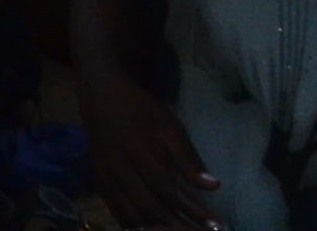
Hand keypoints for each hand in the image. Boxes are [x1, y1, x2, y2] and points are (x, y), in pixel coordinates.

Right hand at [76, 70, 218, 227]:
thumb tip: (213, 186)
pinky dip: (136, 227)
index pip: (167, 190)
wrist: (101, 98)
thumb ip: (188, 158)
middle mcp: (119, 169)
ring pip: (133, 216)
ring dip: (159, 230)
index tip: (216, 224)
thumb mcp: (169, 126)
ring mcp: (106, 178)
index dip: (192, 210)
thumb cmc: (141, 111)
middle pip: (150, 208)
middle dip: (180, 226)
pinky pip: (118, 213)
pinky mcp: (100, 184)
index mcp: (138, 152)